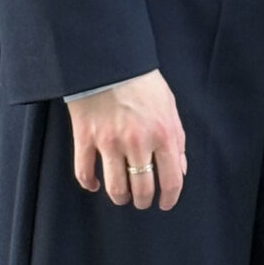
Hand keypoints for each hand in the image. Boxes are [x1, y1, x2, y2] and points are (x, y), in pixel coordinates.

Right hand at [68, 69, 187, 211]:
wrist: (111, 61)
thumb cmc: (143, 82)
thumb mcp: (169, 107)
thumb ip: (177, 140)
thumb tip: (179, 169)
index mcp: (163, 133)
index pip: (171, 180)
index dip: (169, 198)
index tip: (165, 204)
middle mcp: (138, 142)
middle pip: (142, 188)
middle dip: (143, 200)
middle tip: (142, 200)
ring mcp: (110, 142)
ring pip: (115, 188)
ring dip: (121, 197)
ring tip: (123, 195)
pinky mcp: (86, 138)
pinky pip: (84, 173)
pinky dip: (89, 183)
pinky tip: (95, 184)